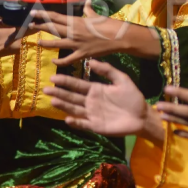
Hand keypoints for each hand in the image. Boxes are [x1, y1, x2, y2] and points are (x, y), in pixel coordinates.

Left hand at [27, 2, 141, 65]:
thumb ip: (88, 10)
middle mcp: (73, 32)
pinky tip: (53, 60)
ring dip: (46, 43)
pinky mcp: (82, 54)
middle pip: (53, 29)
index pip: (56, 16)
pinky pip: (68, 59)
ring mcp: (77, 44)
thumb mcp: (96, 15)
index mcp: (76, 21)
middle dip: (40, 27)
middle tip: (30, 25)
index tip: (33, 12)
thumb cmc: (108, 24)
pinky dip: (60, 61)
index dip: (43, 15)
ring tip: (37, 42)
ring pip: (57, 44)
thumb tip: (87, 2)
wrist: (118, 37)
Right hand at [44, 60, 162, 141]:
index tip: (53, 77)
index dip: (65, 81)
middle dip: (59, 93)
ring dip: (63, 106)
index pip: (77, 84)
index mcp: (95, 89)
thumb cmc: (133, 97)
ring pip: (74, 109)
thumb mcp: (122, 79)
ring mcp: (92, 114)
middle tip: (45, 89)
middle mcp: (90, 101)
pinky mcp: (96, 126)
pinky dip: (76, 122)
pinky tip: (68, 119)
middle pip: (71, 97)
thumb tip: (91, 60)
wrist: (142, 116)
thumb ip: (107, 70)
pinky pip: (83, 124)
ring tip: (52, 101)